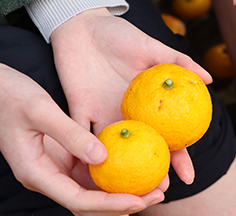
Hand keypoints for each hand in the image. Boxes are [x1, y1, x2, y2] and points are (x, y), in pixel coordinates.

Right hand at [0, 64, 165, 215]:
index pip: (78, 200)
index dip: (109, 204)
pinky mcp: (64, 156)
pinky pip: (92, 170)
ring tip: (155, 182)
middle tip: (157, 192)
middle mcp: (48, 176)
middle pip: (89, 202)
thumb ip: (69, 134)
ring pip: (93, 189)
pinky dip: (114, 170)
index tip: (138, 200)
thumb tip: (103, 158)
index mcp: (37, 173)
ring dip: (121, 189)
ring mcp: (56, 168)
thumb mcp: (41, 110)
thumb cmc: (11, 96)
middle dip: (123, 203)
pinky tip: (137, 161)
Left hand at [51, 8, 210, 186]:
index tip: (188, 176)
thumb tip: (209, 78)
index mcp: (146, 104)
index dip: (179, 157)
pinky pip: (79, 133)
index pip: (167, 136)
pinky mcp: (77, 110)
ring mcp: (102, 115)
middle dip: (150, 173)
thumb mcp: (151, 47)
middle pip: (141, 150)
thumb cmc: (119, 35)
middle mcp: (126, 115)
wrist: (83, 24)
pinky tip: (89, 170)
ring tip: (127, 192)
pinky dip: (82, 151)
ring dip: (119, 172)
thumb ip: (178, 61)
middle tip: (158, 192)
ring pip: (113, 150)